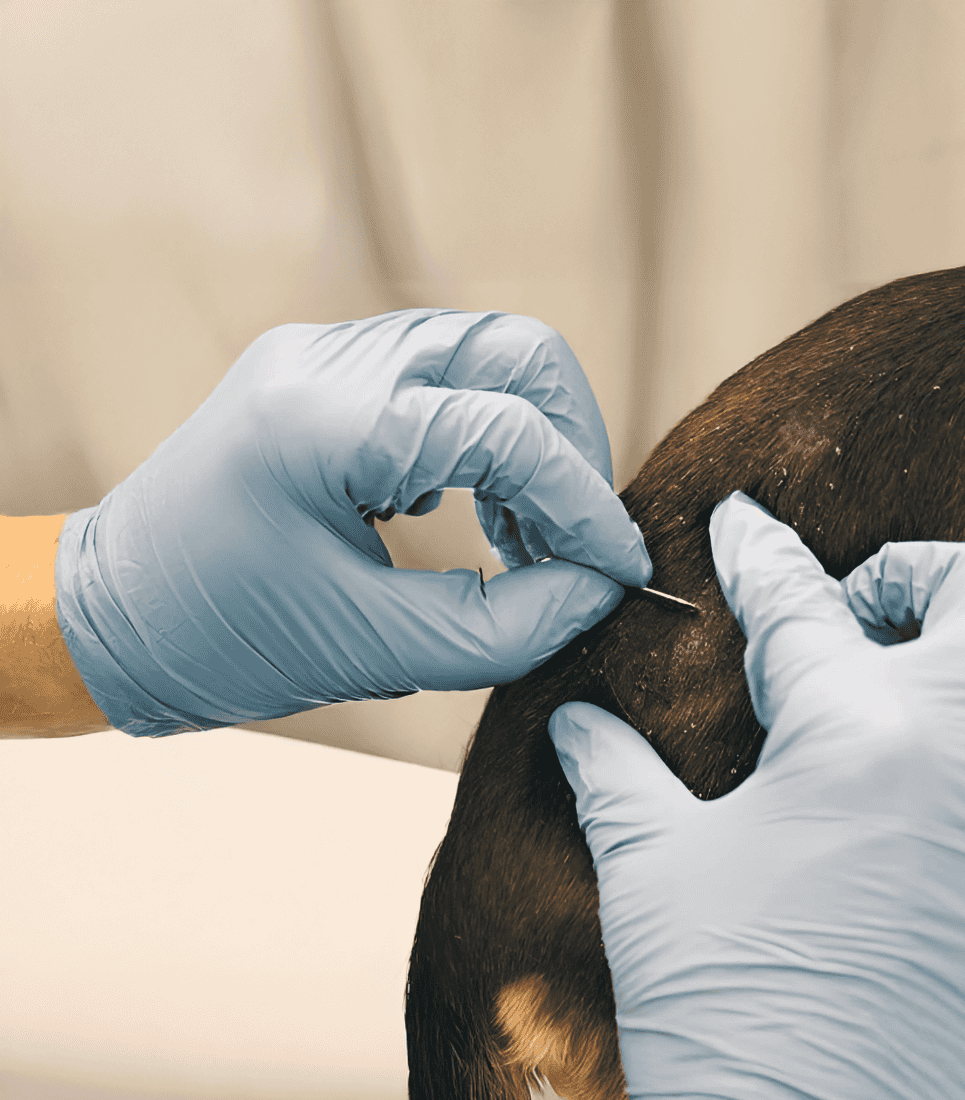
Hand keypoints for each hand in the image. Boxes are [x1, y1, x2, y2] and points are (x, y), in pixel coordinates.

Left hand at [55, 309, 651, 735]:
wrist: (114, 614)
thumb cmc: (217, 638)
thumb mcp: (369, 652)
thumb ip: (503, 626)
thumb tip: (597, 591)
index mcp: (323, 425)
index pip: (508, 432)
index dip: (585, 504)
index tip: (621, 569)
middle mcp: (327, 361)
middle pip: (517, 352)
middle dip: (573, 446)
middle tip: (576, 539)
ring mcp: (325, 354)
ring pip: (489, 354)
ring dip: (533, 441)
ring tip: (525, 536)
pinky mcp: (327, 371)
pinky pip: (446, 375)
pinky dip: (487, 438)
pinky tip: (474, 510)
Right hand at [548, 491, 964, 1099]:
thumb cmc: (725, 1016)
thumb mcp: (653, 869)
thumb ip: (615, 771)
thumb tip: (576, 721)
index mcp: (857, 731)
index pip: (800, 601)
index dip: (761, 550)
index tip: (745, 522)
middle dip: (907, 572)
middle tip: (848, 605)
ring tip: (913, 685)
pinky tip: (949, 784)